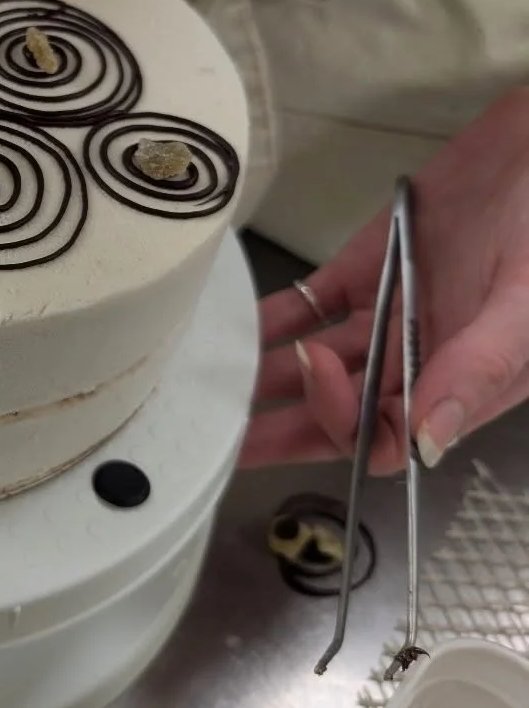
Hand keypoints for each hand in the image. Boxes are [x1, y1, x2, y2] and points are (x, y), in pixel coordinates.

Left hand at [240, 87, 528, 474]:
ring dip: (267, 373)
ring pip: (318, 358)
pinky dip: (273, 317)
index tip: (317, 370)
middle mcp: (418, 355)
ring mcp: (387, 310)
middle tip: (217, 435)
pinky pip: (311, 303)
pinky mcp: (363, 267)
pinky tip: (233, 323)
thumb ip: (479, 368)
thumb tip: (427, 441)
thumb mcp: (527, 301)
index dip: (342, 421)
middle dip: (281, 426)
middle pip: (340, 407)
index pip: (386, 434)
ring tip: (209, 381)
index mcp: (460, 379)